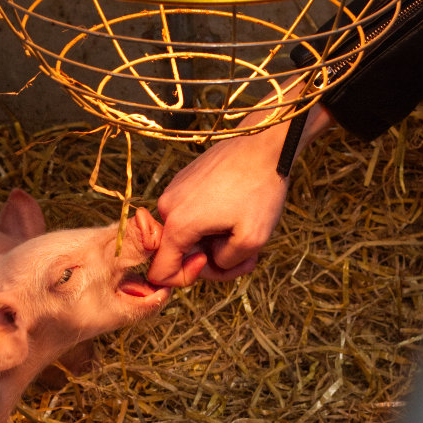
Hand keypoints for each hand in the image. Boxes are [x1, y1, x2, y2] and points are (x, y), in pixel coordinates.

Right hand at [147, 98, 333, 286]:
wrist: (263, 143)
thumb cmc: (260, 189)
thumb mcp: (252, 241)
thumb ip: (225, 265)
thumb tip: (210, 259)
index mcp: (178, 225)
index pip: (160, 272)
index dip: (186, 279)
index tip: (216, 263)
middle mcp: (167, 208)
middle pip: (178, 253)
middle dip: (211, 259)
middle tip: (248, 255)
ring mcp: (173, 192)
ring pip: (187, 234)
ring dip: (215, 240)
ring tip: (246, 230)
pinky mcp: (183, 181)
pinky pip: (191, 215)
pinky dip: (212, 222)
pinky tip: (237, 212)